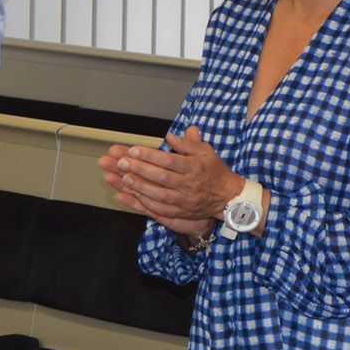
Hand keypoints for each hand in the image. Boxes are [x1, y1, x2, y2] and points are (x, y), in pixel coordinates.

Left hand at [98, 127, 244, 234]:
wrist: (227, 197)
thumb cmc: (215, 171)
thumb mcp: (206, 152)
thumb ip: (188, 143)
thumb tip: (170, 136)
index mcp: (195, 167)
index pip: (169, 160)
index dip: (149, 155)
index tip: (133, 150)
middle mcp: (189, 185)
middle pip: (161, 177)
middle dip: (139, 169)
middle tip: (121, 163)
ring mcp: (185, 201)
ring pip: (158, 194)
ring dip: (139, 186)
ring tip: (124, 177)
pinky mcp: (181, 212)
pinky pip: (160, 209)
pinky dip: (145, 203)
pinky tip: (133, 195)